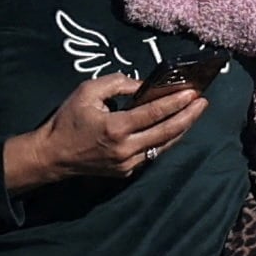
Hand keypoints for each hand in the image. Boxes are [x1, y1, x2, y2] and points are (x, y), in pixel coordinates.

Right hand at [3, 73, 205, 193]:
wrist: (53, 155)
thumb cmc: (67, 120)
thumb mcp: (87, 92)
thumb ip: (117, 84)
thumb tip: (143, 85)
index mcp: (115, 128)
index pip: (153, 113)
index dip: (175, 103)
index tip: (192, 93)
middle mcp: (125, 149)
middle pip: (166, 133)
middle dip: (188, 117)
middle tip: (203, 102)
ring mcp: (127, 164)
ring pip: (162, 146)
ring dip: (181, 130)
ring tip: (194, 114)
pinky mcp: (126, 172)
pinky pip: (151, 154)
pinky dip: (164, 140)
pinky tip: (173, 128)